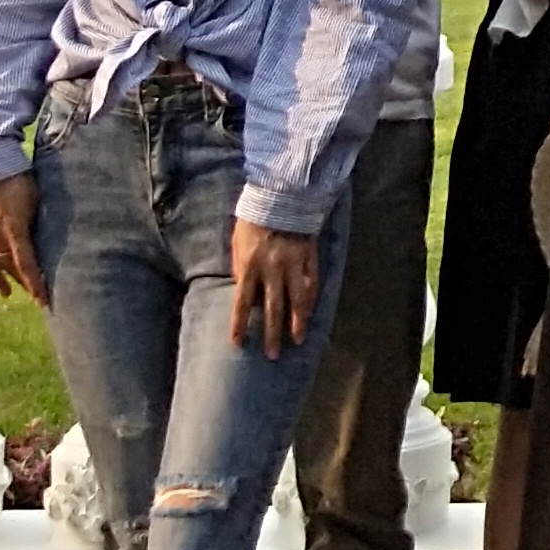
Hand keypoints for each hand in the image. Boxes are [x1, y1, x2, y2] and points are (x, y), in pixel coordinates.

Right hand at [0, 173, 43, 301]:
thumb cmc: (16, 177)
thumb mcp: (35, 198)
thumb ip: (37, 222)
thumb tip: (46, 240)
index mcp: (13, 229)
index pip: (27, 265)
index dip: (35, 284)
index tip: (43, 301)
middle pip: (8, 267)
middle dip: (21, 281)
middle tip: (31, 294)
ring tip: (6, 291)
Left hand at [228, 218, 323, 354]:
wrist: (281, 194)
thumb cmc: (253, 219)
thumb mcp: (238, 243)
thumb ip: (241, 269)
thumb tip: (247, 295)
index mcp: (250, 266)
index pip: (241, 304)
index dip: (239, 325)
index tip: (237, 343)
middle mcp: (272, 269)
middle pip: (272, 308)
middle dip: (272, 334)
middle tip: (273, 355)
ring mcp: (294, 264)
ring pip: (297, 300)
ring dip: (297, 322)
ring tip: (298, 339)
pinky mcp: (310, 257)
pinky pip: (312, 283)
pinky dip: (310, 300)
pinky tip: (309, 312)